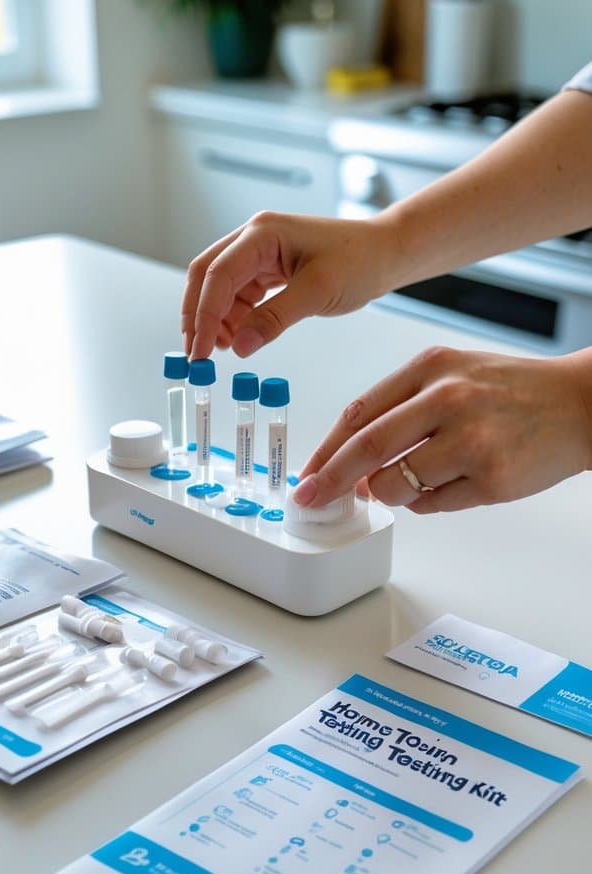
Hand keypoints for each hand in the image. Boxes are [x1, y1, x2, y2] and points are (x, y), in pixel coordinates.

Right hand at [181, 211, 397, 359]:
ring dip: (215, 318)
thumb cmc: (360, 260)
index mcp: (262, 233)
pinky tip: (237, 337)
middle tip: (197, 353)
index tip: (200, 349)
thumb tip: (239, 346)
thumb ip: (275, 319)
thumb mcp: (318, 292)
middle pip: (207, 276)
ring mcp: (260, 252)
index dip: (203, 315)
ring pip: (220, 287)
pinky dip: (234, 317)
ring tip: (221, 349)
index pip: (217, 274)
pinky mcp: (268, 268)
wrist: (385, 253)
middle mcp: (255, 238)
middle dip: (198, 315)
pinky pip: (239, 293)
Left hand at [293, 346, 591, 513]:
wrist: (580, 404)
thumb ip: (402, 409)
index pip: (361, 412)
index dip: (326, 449)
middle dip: (331, 480)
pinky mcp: (491, 478)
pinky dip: (428, 502)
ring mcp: (471, 441)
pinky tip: (451, 482)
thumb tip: (355, 462)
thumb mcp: (453, 374)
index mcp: (431, 368)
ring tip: (416, 478)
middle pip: (368, 448)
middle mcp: (448, 399)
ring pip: (397, 484)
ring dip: (390, 493)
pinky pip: (434, 505)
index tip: (307, 474)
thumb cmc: (512, 391)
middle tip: (312, 499)